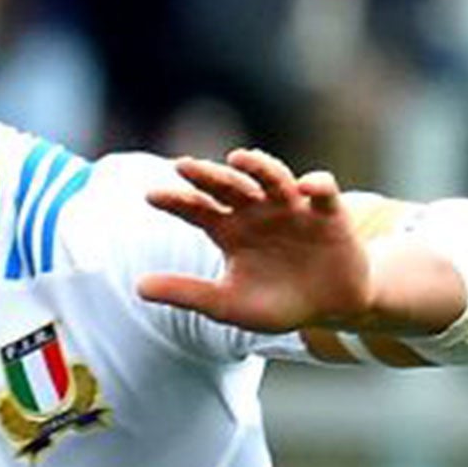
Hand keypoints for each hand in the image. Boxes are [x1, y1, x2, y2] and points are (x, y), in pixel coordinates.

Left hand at [137, 148, 375, 332]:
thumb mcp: (227, 304)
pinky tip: (303, 187)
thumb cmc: (278, 302)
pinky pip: (323, 190)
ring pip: (272, 177)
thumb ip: (186, 293)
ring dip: (257, 166)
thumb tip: (137, 287)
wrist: (330, 308)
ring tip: (239, 158)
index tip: (151, 196)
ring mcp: (292, 209)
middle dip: (208, 175)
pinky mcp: (327, 213)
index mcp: (230, 231)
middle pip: (229, 186)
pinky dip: (316, 184)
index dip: (176, 202)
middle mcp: (257, 212)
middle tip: (184, 166)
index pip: (197, 209)